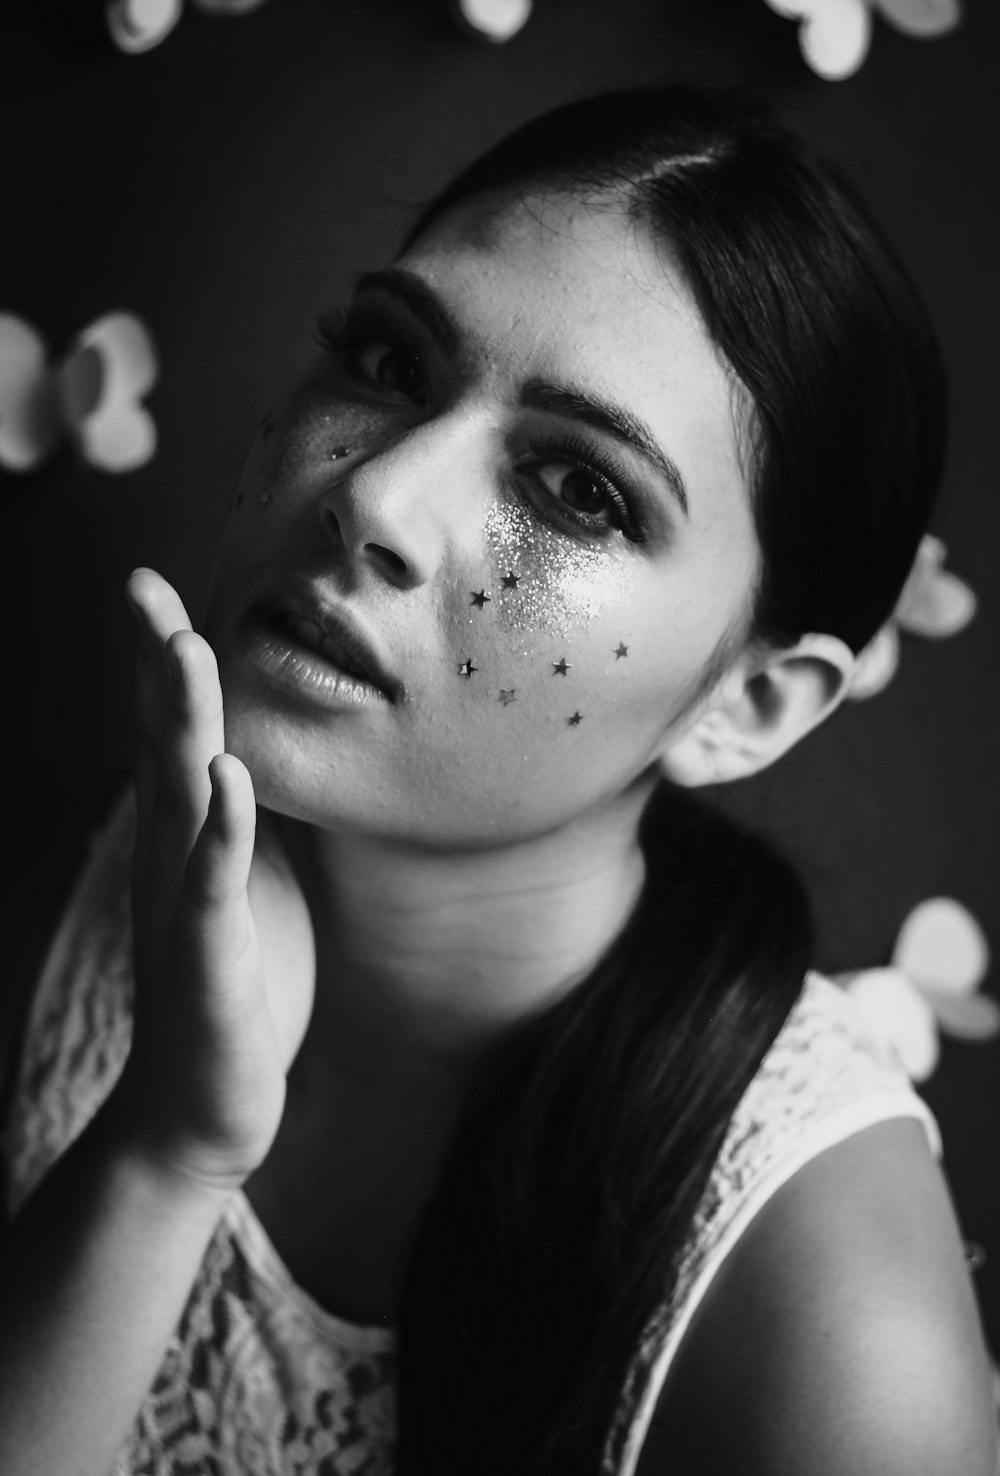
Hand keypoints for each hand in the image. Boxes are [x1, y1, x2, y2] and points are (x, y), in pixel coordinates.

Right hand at [118, 567, 299, 1195]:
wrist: (196, 1112)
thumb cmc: (230, 989)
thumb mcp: (242, 888)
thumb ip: (243, 822)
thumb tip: (266, 759)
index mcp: (184, 839)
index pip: (172, 735)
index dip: (161, 661)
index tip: (156, 588)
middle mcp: (171, 858)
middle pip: (161, 743)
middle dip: (154, 662)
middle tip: (142, 586)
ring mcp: (184, 904)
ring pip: (181, 796)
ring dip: (182, 722)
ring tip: (185, 648)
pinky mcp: (209, 955)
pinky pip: (212, 882)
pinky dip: (220, 828)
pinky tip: (227, 776)